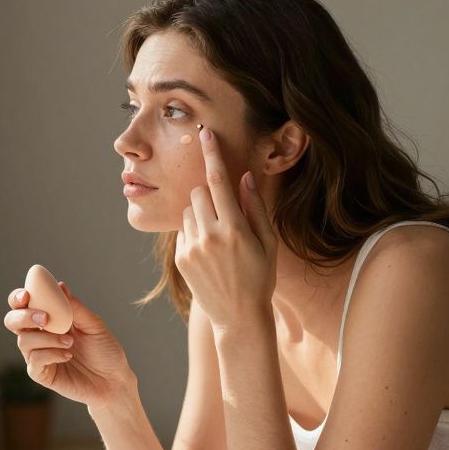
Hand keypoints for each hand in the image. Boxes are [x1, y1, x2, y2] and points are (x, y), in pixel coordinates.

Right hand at [4, 281, 135, 408]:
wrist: (114, 381)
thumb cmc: (105, 351)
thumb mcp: (94, 325)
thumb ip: (75, 307)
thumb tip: (60, 286)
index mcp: (49, 319)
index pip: (24, 305)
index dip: (19, 298)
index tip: (28, 295)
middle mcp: (39, 335)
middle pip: (12, 321)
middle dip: (23, 316)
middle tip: (44, 318)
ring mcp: (38, 355)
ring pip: (24, 340)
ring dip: (47, 338)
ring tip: (70, 342)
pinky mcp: (41, 374)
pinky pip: (35, 360)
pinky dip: (50, 354)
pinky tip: (68, 355)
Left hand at [175, 127, 279, 329]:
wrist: (238, 316)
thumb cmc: (259, 277)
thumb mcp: (268, 243)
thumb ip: (256, 208)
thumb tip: (244, 177)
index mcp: (235, 230)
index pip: (219, 182)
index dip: (212, 154)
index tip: (205, 133)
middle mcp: (210, 236)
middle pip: (199, 193)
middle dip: (209, 195)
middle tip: (225, 214)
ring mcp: (192, 248)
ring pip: (189, 210)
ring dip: (201, 214)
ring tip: (218, 239)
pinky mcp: (180, 258)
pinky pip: (182, 230)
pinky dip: (194, 232)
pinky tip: (209, 253)